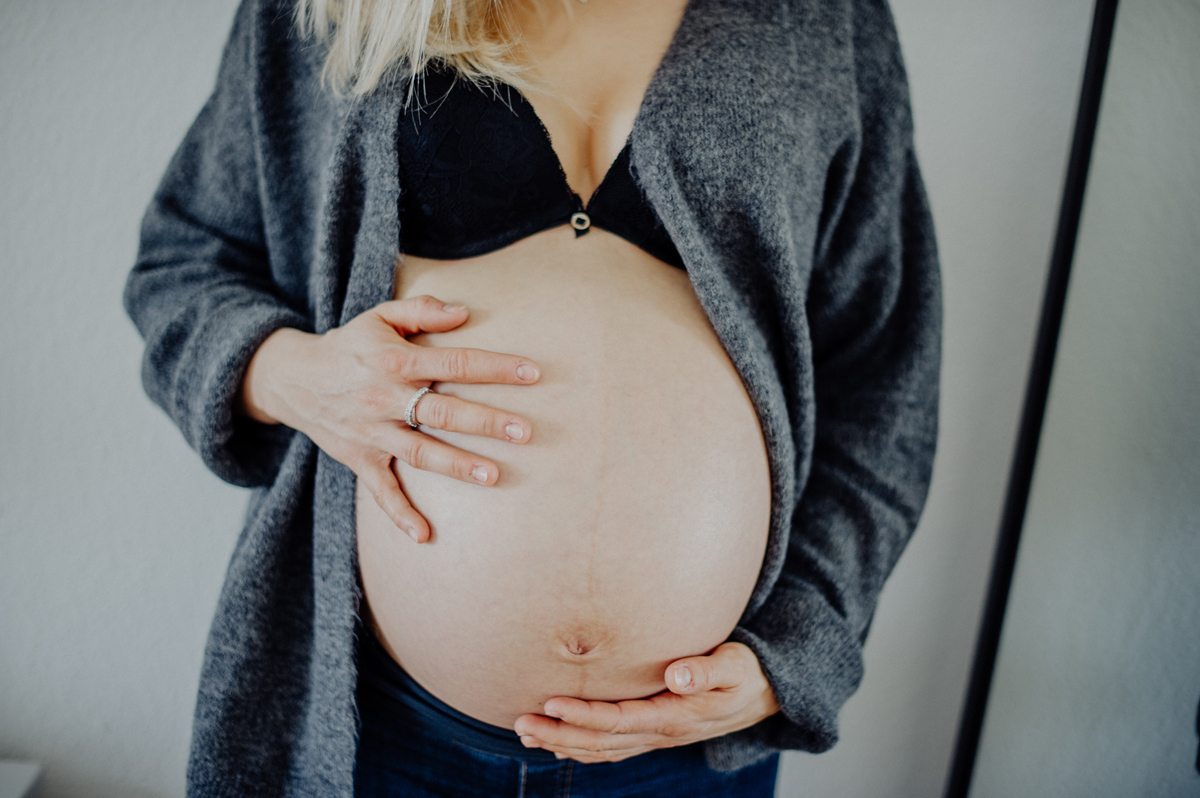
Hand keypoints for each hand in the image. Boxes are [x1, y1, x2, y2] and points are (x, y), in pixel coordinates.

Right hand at [239, 295, 539, 541]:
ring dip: (456, 465)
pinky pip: (379, 492)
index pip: (454, 363)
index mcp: (395, 362)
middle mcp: (384, 399)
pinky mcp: (360, 459)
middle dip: (486, 422)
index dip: (494, 368)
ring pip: (419, 452)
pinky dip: (400, 515)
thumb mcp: (379, 316)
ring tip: (493, 476)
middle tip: (526, 431)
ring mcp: (372, 433)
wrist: (292, 378)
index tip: (533, 373)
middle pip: (442, 412)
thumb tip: (464, 312)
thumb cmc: (350, 345)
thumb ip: (422, 310)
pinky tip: (425, 536)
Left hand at [513, 642, 779, 763]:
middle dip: (560, 733)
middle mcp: (661, 732)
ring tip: (525, 731)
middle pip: (602, 741)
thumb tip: (676, 674)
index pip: (621, 720)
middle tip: (521, 722)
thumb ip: (707, 669)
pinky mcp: (654, 731)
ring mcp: (656, 736)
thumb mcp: (736, 666)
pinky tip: (557, 738)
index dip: (585, 715)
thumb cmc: (747, 672)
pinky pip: (611, 746)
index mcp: (676, 717)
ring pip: (602, 748)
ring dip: (562, 742)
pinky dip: (581, 745)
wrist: (765, 693)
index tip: (553, 703)